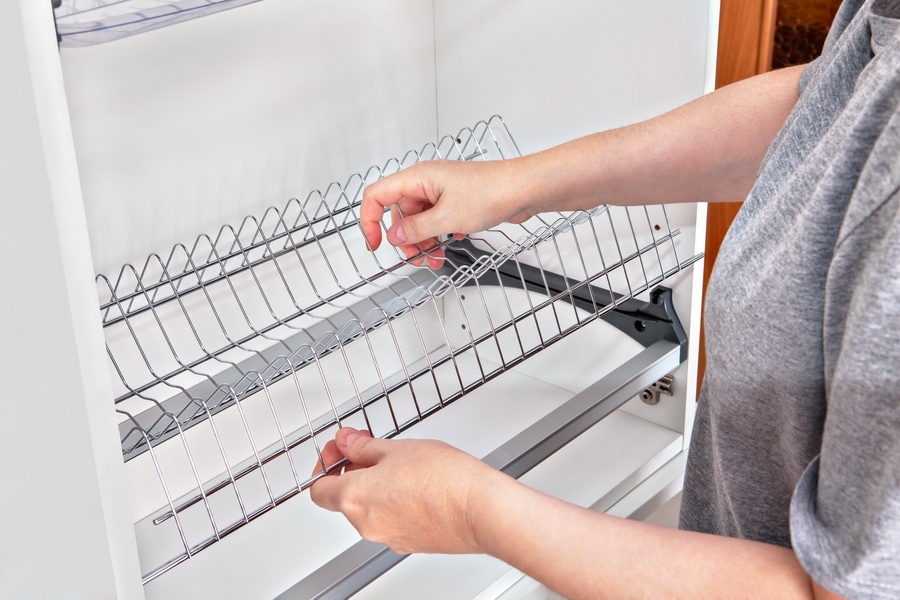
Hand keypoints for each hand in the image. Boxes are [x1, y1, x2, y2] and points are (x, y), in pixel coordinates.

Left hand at [309, 427, 504, 554]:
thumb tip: (347, 443)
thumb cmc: (446, 480)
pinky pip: (390, 519)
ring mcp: (388, 536)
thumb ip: (365, 447)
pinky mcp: (410, 542)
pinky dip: (393, 500)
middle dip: (353, 469)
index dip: (326, 464)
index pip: (318, 488)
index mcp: (355, 498)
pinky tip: (415, 482)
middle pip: (343, 497)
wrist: (481, 510)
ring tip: (401, 462)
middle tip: (370, 446)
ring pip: (368, 508)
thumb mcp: (399, 448)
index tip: (340, 447)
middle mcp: (366, 524)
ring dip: (374, 484)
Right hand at [360, 158, 540, 267]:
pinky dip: (440, 235)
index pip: (377, 195)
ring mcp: (442, 190)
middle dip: (406, 240)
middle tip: (418, 258)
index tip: (376, 245)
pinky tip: (453, 242)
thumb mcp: (447, 218)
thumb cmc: (492, 191)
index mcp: (418, 177)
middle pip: (400, 213)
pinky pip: (437, 220)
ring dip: (424, 241)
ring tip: (437, 258)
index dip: (369, 220)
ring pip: (420, 220)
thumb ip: (416, 230)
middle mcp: (427, 181)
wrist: (524, 189)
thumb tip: (394, 236)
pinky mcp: (457, 200)